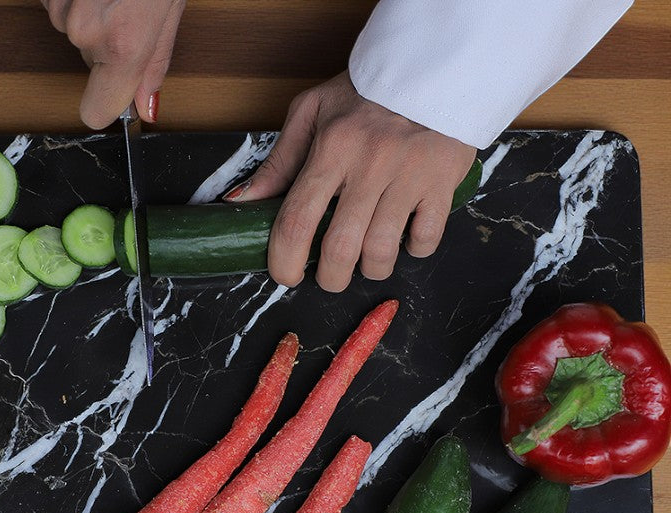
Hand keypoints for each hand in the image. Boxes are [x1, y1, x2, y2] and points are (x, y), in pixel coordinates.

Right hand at [43, 0, 185, 128]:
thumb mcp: (170, 7)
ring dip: (90, 12)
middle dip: (106, 40)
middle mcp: (85, 30)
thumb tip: (146, 107)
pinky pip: (60, 5)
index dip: (107, 104)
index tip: (115, 93)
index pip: (96, 111)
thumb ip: (155, 62)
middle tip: (124, 5)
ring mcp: (60, 7)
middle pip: (89, 61)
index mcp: (123, 42)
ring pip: (74, 30)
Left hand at [227, 72, 476, 291]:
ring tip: (368, 260)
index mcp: (331, 147)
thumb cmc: (368, 92)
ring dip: (371, 269)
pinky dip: (414, 250)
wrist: (437, 62)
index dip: (285, 261)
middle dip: (330, 277)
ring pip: (382, 252)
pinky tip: (405, 237)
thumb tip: (242, 201)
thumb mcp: (313, 111)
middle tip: (330, 276)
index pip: (296, 221)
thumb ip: (279, 160)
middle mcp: (370, 163)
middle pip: (340, 249)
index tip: (286, 276)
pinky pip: (426, 239)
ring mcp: (409, 174)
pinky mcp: (443, 181)